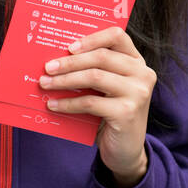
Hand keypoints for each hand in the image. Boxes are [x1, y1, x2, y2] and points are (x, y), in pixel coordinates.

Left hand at [38, 27, 156, 187]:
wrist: (126, 151)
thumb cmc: (110, 114)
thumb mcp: (107, 89)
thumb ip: (94, 70)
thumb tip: (56, 58)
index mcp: (137, 62)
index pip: (117, 36)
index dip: (91, 38)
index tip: (68, 47)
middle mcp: (142, 74)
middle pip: (101, 57)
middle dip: (70, 62)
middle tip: (47, 67)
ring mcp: (138, 93)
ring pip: (94, 77)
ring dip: (65, 80)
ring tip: (45, 84)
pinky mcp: (127, 112)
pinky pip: (90, 102)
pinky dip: (68, 103)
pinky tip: (53, 105)